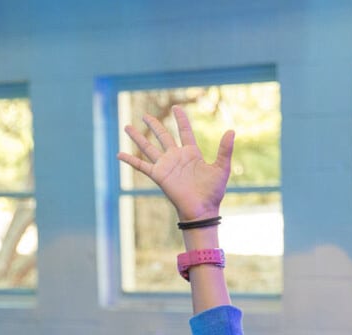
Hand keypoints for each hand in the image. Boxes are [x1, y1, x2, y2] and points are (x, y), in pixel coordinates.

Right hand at [117, 106, 233, 222]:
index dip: (181, 119)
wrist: (202, 210)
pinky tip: (119, 154)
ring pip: (148, 147)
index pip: (184, 132)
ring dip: (138, 137)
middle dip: (154, 124)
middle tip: (145, 114)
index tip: (176, 107)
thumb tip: (232, 131)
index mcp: (191, 153)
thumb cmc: (213, 192)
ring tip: (127, 126)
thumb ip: (225, 150)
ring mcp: (166, 165)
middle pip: (163, 136)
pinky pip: (141, 165)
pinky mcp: (158, 175)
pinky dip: (130, 160)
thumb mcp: (221, 168)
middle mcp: (176, 157)